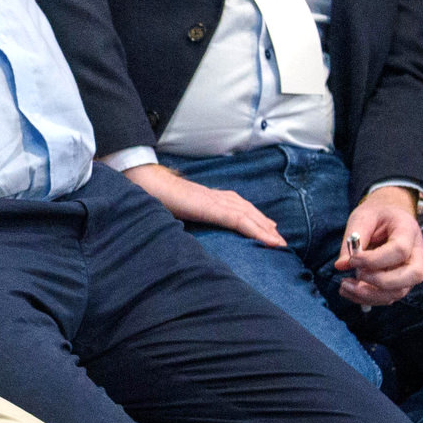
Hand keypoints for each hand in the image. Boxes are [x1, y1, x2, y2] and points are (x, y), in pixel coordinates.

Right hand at [122, 163, 284, 246]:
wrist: (143, 181)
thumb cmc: (154, 197)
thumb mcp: (173, 210)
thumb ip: (183, 217)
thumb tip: (183, 232)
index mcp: (205, 197)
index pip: (234, 206)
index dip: (250, 217)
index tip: (263, 228)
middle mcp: (213, 196)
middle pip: (245, 209)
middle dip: (262, 224)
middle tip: (278, 238)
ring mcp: (213, 200)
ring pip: (246, 214)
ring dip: (264, 228)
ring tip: (277, 241)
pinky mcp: (211, 207)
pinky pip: (238, 219)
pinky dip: (255, 229)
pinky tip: (267, 238)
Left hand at [333, 187, 422, 306]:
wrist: (388, 219)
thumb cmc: (376, 217)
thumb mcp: (363, 217)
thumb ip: (352, 239)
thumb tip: (341, 265)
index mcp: (408, 231)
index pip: (400, 250)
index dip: (375, 260)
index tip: (353, 260)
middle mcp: (417, 254)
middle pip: (412, 276)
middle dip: (380, 282)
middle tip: (354, 276)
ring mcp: (411, 272)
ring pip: (399, 292)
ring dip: (370, 294)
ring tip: (345, 286)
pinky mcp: (400, 283)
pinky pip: (387, 297)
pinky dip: (366, 298)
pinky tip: (348, 290)